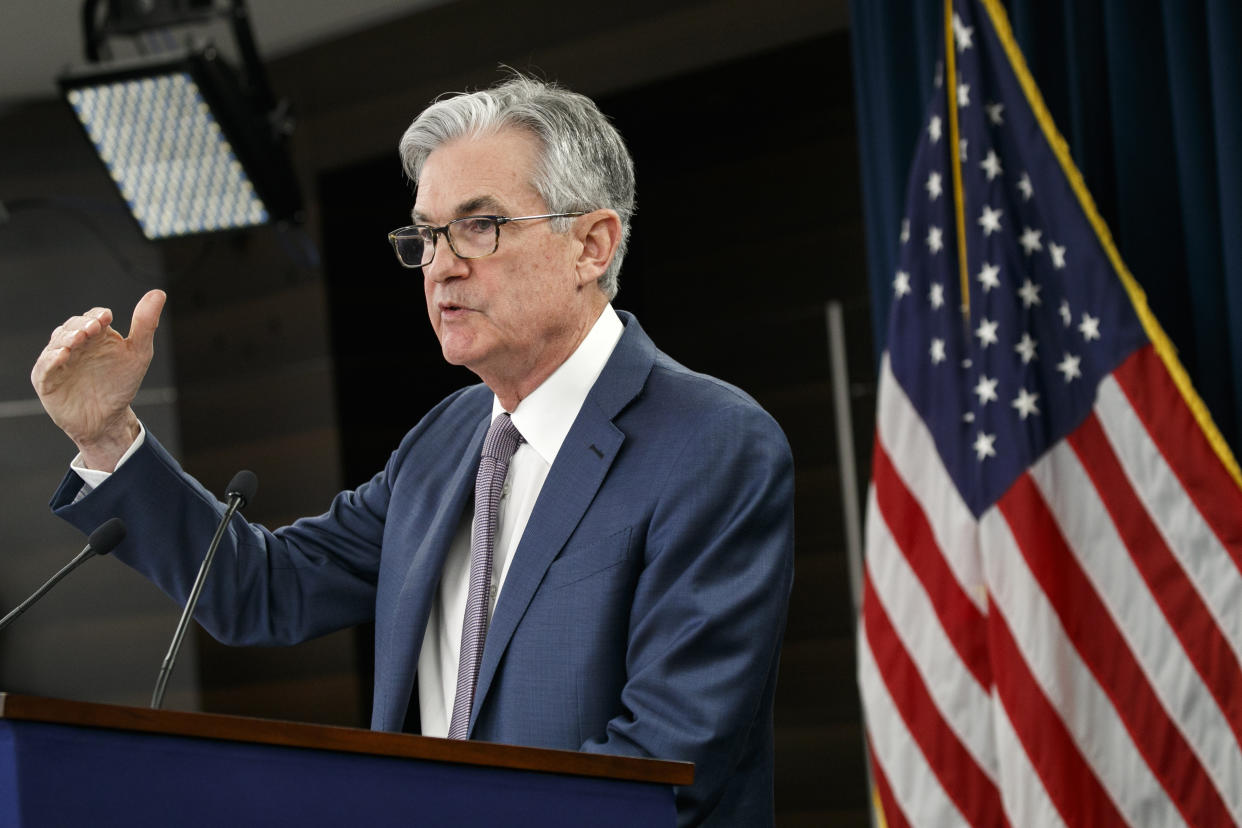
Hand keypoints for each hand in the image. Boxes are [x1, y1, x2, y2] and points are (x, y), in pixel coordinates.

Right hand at [31, 289, 166, 470]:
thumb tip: (158, 293)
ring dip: (66, 338)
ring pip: (57, 342)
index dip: (97, 316)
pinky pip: (44, 366)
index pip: (93, 317)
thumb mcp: (138, 354)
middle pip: (72, 326)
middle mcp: (75, 344)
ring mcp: (58, 360)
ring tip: (78, 339)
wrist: (107, 419)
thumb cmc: (121, 384)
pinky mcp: (46, 379)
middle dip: (81, 326)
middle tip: (92, 328)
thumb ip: (145, 325)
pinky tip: (62, 355)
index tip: (106, 318)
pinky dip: (51, 359)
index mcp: (96, 335)